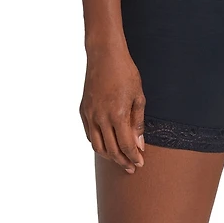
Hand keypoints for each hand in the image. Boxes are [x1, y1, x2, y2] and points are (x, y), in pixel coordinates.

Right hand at [79, 47, 145, 173]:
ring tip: (119, 160)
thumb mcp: (138, 95)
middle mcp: (101, 117)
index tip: (140, 163)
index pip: (126, 145)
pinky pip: (90, 134)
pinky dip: (98, 143)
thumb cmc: (125, 72)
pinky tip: (106, 145)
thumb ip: (137, 121)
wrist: (104, 55)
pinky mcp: (83, 110)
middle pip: (111, 150)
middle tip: (131, 167)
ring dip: (109, 156)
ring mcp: (89, 114)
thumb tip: (139, 144)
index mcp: (117, 114)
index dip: (134, 157)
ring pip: (97, 146)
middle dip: (122, 161)